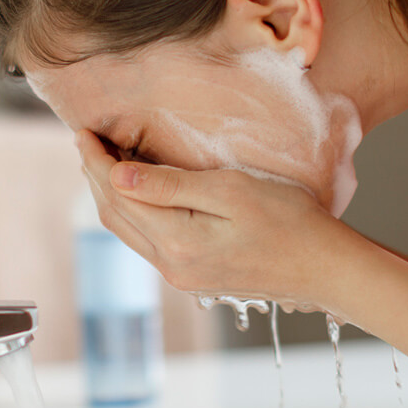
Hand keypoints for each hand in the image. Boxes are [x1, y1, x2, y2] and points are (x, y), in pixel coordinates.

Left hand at [74, 129, 359, 302]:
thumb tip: (117, 176)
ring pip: (127, 230)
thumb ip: (171, 185)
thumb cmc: (289, 221)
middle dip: (96, 175)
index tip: (84, 131)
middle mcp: (171, 266)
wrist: (323, 267)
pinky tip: (136, 192)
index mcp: (178, 242)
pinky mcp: (192, 275)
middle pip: (115, 215)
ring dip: (111, 194)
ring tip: (104, 161)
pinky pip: (147, 241)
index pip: (118, 194)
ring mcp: (181, 275)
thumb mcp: (231, 190)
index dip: (96, 161)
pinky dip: (133, 212)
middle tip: (87, 140)